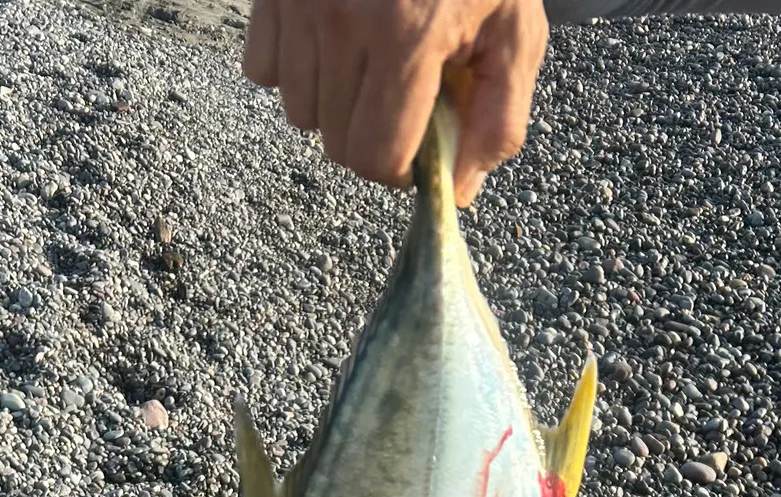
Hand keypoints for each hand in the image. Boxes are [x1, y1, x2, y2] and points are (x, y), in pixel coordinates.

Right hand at [243, 0, 547, 206]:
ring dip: (335, 106)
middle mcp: (342, 19)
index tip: (421, 145)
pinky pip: (264, 72)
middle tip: (404, 96)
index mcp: (407, 37)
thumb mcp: (515, 33)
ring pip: (299, 113)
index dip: (401, 168)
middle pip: (337, 144)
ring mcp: (300, 2)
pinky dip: (296, 70)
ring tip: (371, 64)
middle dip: (373, 137)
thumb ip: (498, 122)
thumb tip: (459, 193)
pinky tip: (335, 43)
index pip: (375, 158)